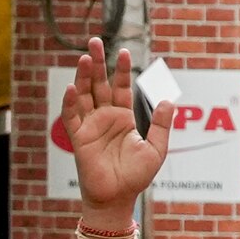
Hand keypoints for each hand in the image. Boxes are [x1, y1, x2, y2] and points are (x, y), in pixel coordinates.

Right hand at [56, 37, 170, 212]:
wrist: (118, 197)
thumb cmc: (136, 176)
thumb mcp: (156, 149)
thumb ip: (161, 125)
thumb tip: (168, 101)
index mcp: (123, 118)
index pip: (121, 87)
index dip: (121, 70)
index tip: (124, 51)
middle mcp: (105, 117)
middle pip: (99, 84)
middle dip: (97, 63)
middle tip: (95, 40)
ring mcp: (90, 125)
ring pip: (84, 94)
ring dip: (83, 76)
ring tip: (85, 57)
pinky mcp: (78, 137)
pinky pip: (72, 116)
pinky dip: (71, 101)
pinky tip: (74, 87)